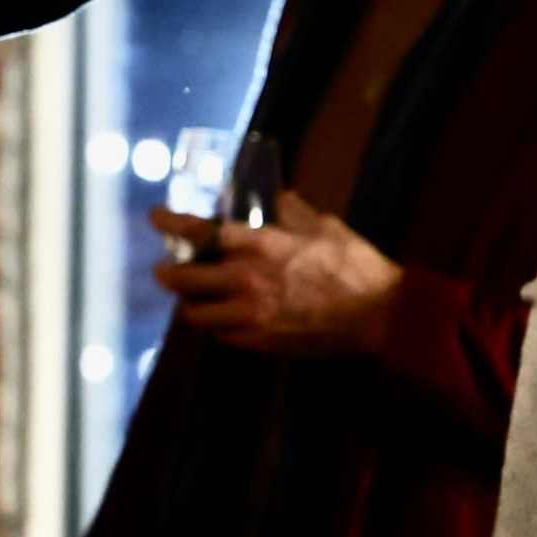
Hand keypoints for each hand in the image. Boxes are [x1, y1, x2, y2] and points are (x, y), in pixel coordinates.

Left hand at [152, 191, 400, 356]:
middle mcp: (243, 280)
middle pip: (180, 278)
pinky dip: (218, 326)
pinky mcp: (259, 341)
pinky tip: (226, 319)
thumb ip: (292, 211)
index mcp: (257, 245)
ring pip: (195, 313)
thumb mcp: (325, 226)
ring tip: (195, 299)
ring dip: (190, 303)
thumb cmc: (355, 265)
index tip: (156, 218)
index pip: (195, 230)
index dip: (168, 222)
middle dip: (167, 272)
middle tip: (167, 269)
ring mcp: (248, 315)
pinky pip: (221, 335)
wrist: (379, 315)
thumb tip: (276, 196)